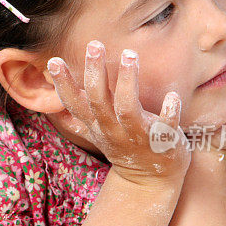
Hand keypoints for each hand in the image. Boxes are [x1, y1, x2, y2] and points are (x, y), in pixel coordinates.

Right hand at [47, 40, 190, 187]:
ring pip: (128, 109)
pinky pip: (165, 127)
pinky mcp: (161, 142)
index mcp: (96, 124)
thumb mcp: (96, 133)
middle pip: (98, 100)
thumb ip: (78, 117)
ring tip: (129, 55)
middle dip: (95, 72)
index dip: (63, 84)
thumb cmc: (123, 147)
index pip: (74, 103)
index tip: (54, 61)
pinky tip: (173, 96)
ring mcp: (136, 137)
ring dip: (128, 82)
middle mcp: (112, 130)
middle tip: (95, 45)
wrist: (149, 180)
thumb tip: (52, 103)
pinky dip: (169, 112)